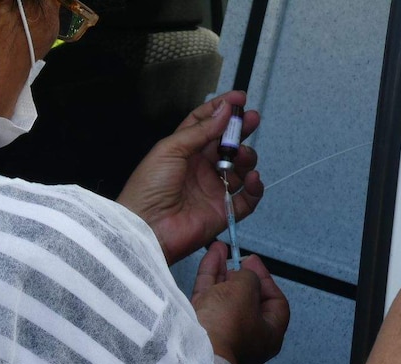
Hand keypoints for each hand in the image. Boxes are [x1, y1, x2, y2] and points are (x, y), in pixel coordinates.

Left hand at [116, 91, 262, 264]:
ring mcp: (213, 189)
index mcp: (184, 150)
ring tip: (242, 154)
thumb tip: (224, 110)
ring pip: (241, 168)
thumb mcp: (171, 149)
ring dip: (246, 157)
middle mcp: (200, 168)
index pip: (206, 124)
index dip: (222, 110)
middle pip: (228, 144)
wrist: (146, 228)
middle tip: (252, 119)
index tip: (238, 99)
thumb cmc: (148, 187)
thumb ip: (201, 130)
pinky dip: (255, 188)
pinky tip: (253, 178)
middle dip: (241, 130)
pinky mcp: (223, 211)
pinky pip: (247, 198)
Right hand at [191, 241, 289, 363]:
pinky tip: (211, 256)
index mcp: (269, 334)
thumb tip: (242, 276)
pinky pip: (209, 297)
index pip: (275, 303)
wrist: (196, 347)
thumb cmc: (229, 322)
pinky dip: (210, 276)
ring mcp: (223, 331)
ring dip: (224, 271)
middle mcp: (247, 335)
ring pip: (225, 295)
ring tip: (220, 249)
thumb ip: (249, 277)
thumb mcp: (246, 289)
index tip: (252, 262)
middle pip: (247, 299)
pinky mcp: (202, 325)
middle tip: (237, 258)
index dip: (266, 279)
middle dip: (241, 275)